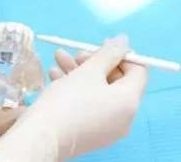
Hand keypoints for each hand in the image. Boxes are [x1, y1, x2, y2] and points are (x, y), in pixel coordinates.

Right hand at [0, 35, 148, 161]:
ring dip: (80, 72)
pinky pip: (90, 106)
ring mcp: (108, 129)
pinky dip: (76, 90)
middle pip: (116, 81)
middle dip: (95, 62)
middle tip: (75, 53)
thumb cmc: (68, 101)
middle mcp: (124, 118)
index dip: (121, 54)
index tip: (100, 44)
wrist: (42, 138)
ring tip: (57, 59)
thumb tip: (124, 41)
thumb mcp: (89, 71)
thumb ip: (109, 53)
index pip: (139, 71)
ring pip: (99, 92)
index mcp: (129, 102)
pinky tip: (55, 77)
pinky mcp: (91, 134)